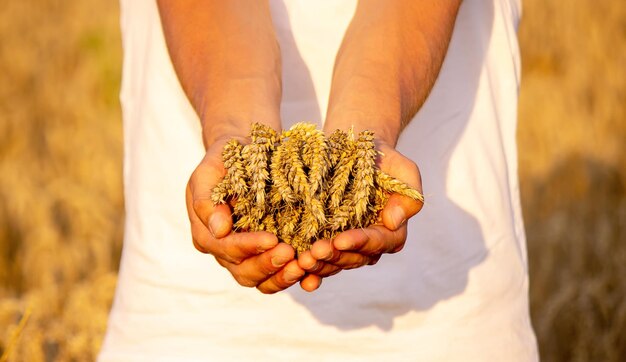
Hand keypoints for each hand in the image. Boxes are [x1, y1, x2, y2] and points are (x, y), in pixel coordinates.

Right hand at [186, 138, 305, 293]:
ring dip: (282, 277)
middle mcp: (225, 251)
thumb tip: (218, 230)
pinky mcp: (268, 254)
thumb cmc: (226, 157)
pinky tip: (311, 275)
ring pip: (262, 280)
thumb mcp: (210, 170)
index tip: (272, 238)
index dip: (248, 246)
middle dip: (267, 265)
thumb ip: (207, 199)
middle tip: (290, 253)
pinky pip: (279, 275)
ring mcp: (248, 256)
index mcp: (206, 233)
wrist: (249, 151)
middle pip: (243, 272)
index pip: (226, 248)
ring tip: (302, 266)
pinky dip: (294, 277)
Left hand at [298, 142, 422, 289]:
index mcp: (391, 231)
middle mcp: (369, 243)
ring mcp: (346, 245)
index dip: (360, 242)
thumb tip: (394, 221)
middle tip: (314, 252)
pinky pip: (319, 261)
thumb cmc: (380, 157)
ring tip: (302, 259)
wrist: (352, 147)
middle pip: (355, 258)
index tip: (341, 239)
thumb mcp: (402, 168)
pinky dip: (308, 270)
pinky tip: (296, 270)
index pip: (379, 242)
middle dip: (335, 256)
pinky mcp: (325, 241)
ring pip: (335, 263)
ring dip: (319, 264)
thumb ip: (409, 195)